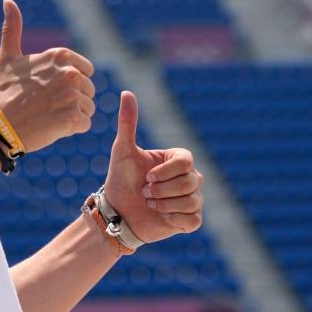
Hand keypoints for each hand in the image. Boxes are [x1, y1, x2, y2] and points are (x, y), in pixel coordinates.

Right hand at [0, 0, 95, 153]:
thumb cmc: (3, 92)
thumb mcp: (7, 57)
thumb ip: (12, 28)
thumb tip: (8, 1)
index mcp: (59, 56)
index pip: (86, 70)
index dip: (70, 82)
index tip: (51, 90)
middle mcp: (69, 73)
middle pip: (89, 89)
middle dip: (73, 99)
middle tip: (48, 105)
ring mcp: (72, 96)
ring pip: (88, 107)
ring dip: (73, 114)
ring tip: (50, 116)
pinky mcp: (73, 118)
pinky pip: (85, 123)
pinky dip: (72, 128)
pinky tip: (53, 126)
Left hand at [103, 91, 203, 243]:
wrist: (118, 212)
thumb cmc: (121, 179)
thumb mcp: (122, 150)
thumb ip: (128, 122)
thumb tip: (126, 92)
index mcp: (179, 158)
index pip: (185, 161)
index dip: (164, 172)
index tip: (147, 177)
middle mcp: (191, 176)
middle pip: (190, 182)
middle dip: (161, 190)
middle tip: (145, 192)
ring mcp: (193, 197)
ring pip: (191, 201)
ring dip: (164, 205)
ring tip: (150, 204)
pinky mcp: (192, 219)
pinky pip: (193, 219)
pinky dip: (174, 219)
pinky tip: (161, 216)